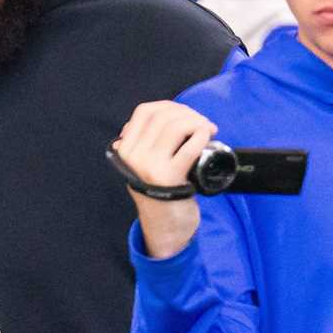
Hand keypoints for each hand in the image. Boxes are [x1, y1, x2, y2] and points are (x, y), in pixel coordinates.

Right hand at [114, 101, 217, 258]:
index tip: (185, 114)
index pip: (144, 112)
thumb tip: (158, 115)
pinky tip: (208, 136)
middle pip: (163, 116)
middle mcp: (134, 156)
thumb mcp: (142, 165)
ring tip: (207, 129)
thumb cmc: (160, 191)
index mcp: (125, 149)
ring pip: (176, 125)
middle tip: (202, 123)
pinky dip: (202, 134)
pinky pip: (190, 145)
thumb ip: (143, 142)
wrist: (165, 226)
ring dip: (197, 121)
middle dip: (188, 113)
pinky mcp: (170, 177)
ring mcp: (150, 166)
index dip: (169, 106)